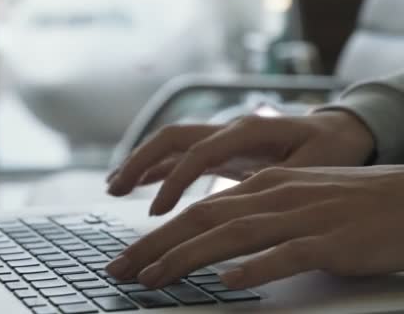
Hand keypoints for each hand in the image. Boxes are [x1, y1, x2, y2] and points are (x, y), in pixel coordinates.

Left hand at [106, 165, 403, 288]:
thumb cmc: (348, 203)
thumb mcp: (292, 201)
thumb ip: (253, 215)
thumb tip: (217, 244)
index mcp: (261, 186)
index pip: (196, 210)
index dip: (157, 234)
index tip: (130, 257)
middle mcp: (273, 196)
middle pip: (201, 219)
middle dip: (154, 246)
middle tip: (120, 269)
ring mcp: (301, 216)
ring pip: (232, 235)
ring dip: (187, 257)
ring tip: (154, 279)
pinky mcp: (330, 240)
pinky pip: (287, 254)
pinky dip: (256, 267)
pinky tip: (229, 281)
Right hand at [107, 111, 374, 214]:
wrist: (339, 131)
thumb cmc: (330, 148)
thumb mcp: (313, 166)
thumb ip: (275, 180)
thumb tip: (237, 203)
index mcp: (248, 130)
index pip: (198, 153)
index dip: (174, 181)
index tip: (157, 212)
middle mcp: (227, 129)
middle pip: (172, 138)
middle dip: (139, 161)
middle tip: (113, 189)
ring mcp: (221, 138)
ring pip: (171, 145)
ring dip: (140, 163)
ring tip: (113, 187)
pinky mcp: (220, 150)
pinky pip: (181, 157)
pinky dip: (157, 170)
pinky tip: (138, 185)